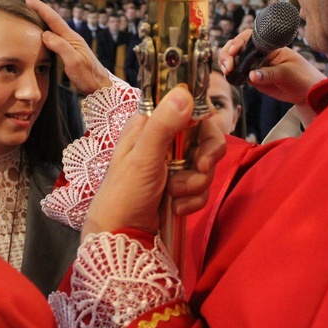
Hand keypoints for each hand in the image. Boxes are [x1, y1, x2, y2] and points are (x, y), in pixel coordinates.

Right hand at [25, 0, 110, 94]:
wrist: (100, 86)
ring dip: (43, 19)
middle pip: (53, 20)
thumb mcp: (74, 62)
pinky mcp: (69, 52)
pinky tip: (42, 32)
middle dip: (40, 9)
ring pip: (53, 28)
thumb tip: (45, 34)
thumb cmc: (88, 76)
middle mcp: (71, 38)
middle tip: (27, 0)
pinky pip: (55, 37)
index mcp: (72, 38)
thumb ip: (61, 47)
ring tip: (31, 12)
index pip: (53, 19)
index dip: (40, 8)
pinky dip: (46, 30)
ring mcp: (71, 45)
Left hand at [81, 86, 226, 238]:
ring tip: (174, 196)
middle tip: (200, 169)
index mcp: (150, 123)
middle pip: (206, 136)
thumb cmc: (124, 193)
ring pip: (207, 164)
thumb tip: (184, 92)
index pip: (189, 107)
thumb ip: (163, 126)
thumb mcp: (143, 157)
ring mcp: (174, 163)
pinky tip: (176, 208)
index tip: (205, 140)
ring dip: (196, 184)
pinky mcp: (181, 184)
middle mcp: (164, 139)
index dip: (204, 122)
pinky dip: (194, 199)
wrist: (121, 234)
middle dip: (206, 158)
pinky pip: (203, 186)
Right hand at [218, 32, 325, 126]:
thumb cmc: (302, 77)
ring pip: (235, 59)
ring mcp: (255, 65)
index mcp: (269, 47)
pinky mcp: (253, 78)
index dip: (239, 42)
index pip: (249, 38)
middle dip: (228, 53)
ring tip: (227, 71)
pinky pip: (238, 73)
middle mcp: (260, 54)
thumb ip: (268, 74)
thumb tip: (250, 76)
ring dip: (226, 63)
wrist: (308, 93)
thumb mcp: (287, 73)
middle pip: (238, 47)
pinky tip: (229, 77)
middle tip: (228, 66)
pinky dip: (230, 74)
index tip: (234, 51)